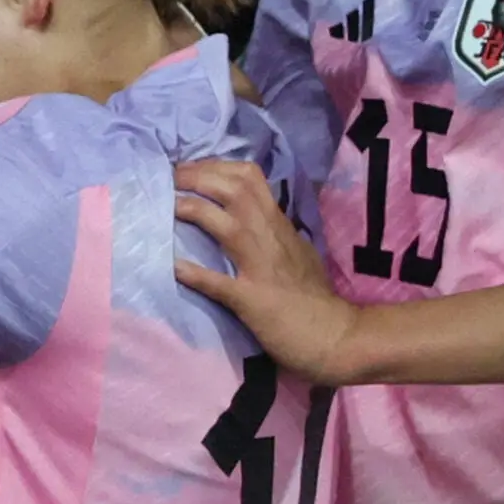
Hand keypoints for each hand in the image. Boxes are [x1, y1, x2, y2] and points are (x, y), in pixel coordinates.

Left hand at [173, 160, 360, 386]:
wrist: (336, 336)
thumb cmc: (314, 295)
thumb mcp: (296, 249)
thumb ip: (272, 229)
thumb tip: (245, 215)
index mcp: (278, 223)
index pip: (249, 177)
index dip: (215, 166)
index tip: (189, 169)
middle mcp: (269, 237)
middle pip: (234, 189)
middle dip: (197, 177)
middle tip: (169, 179)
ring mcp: (261, 266)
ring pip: (226, 224)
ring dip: (193, 210)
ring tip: (166, 207)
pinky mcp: (252, 300)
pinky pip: (219, 283)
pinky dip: (194, 274)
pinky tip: (174, 267)